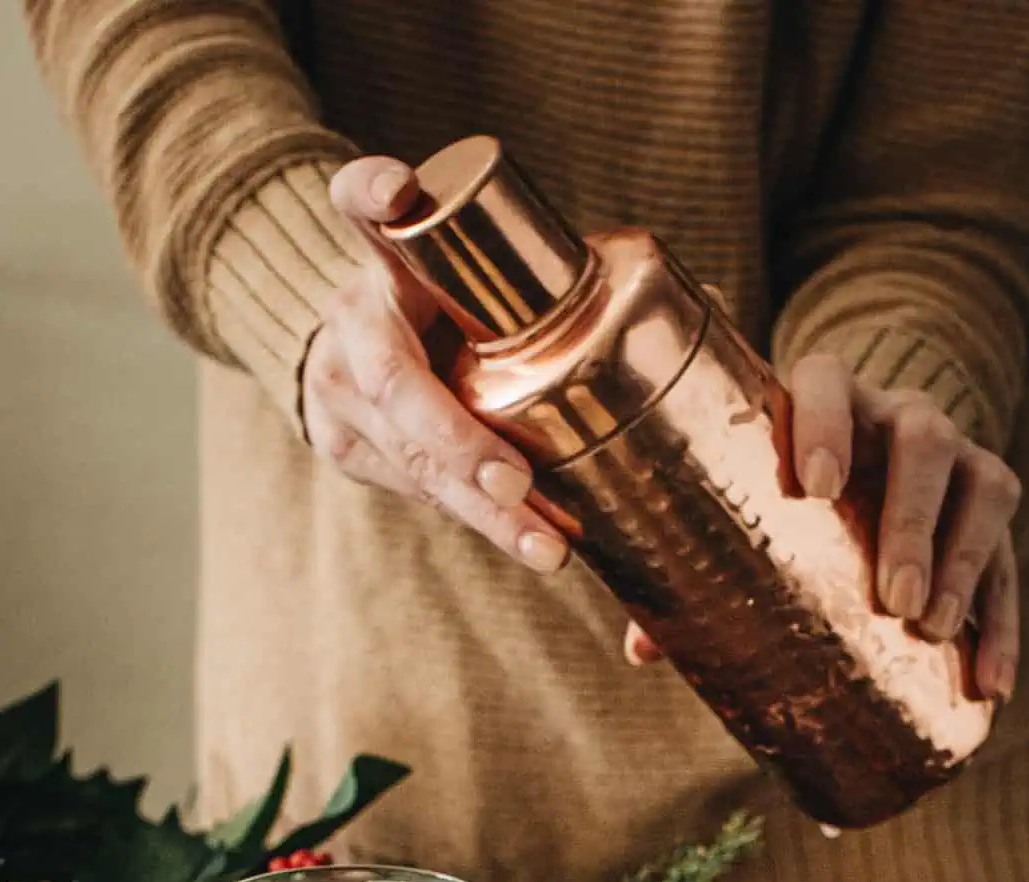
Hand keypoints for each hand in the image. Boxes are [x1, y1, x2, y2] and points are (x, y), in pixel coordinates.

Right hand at [302, 156, 568, 574]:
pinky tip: (529, 542)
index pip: (360, 203)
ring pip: (410, 458)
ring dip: (482, 508)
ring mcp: (336, 387)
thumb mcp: (479, 273)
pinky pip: (417, 491)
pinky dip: (478, 518)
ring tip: (544, 546)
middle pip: (394, 382)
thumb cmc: (453, 307)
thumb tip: (692, 297)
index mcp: (386, 252)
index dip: (371, 193)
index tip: (398, 189)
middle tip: (516, 482)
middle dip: (458, 441)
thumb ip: (539, 270)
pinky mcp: (341, 445)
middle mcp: (351, 314)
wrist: (361, 347)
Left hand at [626, 352, 1019, 701]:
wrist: (858, 470)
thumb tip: (642, 649)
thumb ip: (692, 563)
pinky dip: (1000, 625)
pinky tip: (990, 682)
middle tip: (889, 598)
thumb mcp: (745, 512)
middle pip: (924, 443)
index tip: (819, 486)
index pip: (827, 379)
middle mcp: (900, 415)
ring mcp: (958, 456)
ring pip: (982, 488)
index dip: (825, 421)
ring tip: (931, 630)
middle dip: (910, 521)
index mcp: (826, 397)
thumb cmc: (780, 498)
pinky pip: (1010, 560)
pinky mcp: (990, 509)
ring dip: (963, 563)